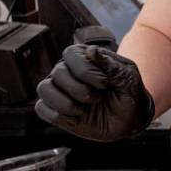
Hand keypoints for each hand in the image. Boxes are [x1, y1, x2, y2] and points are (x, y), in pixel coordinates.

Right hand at [35, 44, 154, 141]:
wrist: (130, 120)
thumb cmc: (129, 94)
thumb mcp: (127, 79)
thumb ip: (110, 66)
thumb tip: (91, 50)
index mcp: (84, 57)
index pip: (71, 54)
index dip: (86, 71)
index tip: (105, 84)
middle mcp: (68, 70)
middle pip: (57, 73)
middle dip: (80, 90)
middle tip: (98, 99)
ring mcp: (59, 89)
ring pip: (44, 88)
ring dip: (66, 103)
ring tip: (84, 110)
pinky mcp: (54, 109)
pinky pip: (41, 108)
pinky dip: (58, 116)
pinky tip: (77, 119)